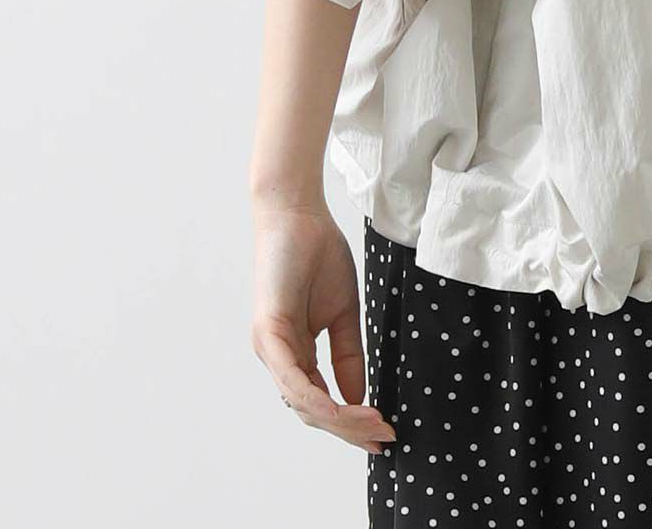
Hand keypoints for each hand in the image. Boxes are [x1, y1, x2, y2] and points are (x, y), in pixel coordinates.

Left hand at [250, 201, 396, 453]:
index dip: (350, 422)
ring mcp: (270, 348)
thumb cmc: (317, 254)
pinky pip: (292, 378)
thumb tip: (358, 397)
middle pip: (313, 411)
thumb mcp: (343, 312)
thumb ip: (349, 355)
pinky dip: (317, 397)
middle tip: (382, 438)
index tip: (382, 434)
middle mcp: (278, 357)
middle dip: (349, 429)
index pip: (321, 401)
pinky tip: (341, 407)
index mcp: (295, 353)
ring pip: (302, 401)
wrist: (298, 214)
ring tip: (373, 423)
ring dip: (339, 419)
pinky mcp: (268, 332)